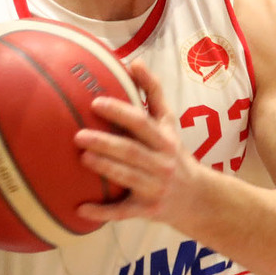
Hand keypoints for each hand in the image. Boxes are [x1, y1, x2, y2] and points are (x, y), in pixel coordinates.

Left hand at [74, 61, 201, 226]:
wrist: (197, 197)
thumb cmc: (173, 153)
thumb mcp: (169, 123)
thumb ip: (153, 93)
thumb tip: (134, 62)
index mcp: (165, 140)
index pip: (142, 123)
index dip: (120, 113)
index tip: (96, 103)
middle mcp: (162, 163)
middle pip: (133, 151)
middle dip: (106, 143)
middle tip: (78, 135)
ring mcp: (155, 188)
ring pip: (128, 178)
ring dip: (105, 168)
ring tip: (82, 158)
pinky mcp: (147, 210)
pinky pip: (123, 212)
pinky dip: (102, 212)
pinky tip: (80, 209)